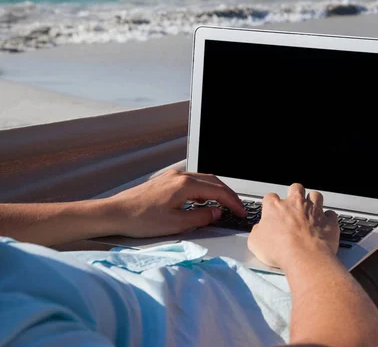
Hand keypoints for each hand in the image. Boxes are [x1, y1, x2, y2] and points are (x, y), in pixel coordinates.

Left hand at [106, 169, 245, 237]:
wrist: (114, 213)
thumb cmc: (140, 219)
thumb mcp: (176, 224)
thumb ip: (201, 218)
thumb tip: (216, 213)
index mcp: (185, 185)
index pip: (218, 191)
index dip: (233, 202)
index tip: (241, 211)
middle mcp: (180, 176)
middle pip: (213, 181)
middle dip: (228, 194)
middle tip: (238, 208)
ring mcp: (172, 176)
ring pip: (203, 180)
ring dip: (217, 191)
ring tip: (224, 205)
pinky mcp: (166, 181)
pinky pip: (193, 181)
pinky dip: (204, 190)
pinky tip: (204, 201)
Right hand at [248, 183, 338, 269]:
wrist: (304, 256)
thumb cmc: (281, 249)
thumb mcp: (255, 243)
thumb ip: (257, 232)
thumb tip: (258, 232)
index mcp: (275, 207)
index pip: (270, 197)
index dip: (270, 204)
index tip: (271, 212)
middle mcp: (296, 204)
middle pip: (295, 188)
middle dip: (294, 194)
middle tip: (293, 205)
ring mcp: (314, 210)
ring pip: (316, 195)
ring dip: (314, 201)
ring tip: (311, 210)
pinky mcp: (328, 221)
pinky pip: (331, 214)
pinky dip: (328, 218)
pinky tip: (325, 223)